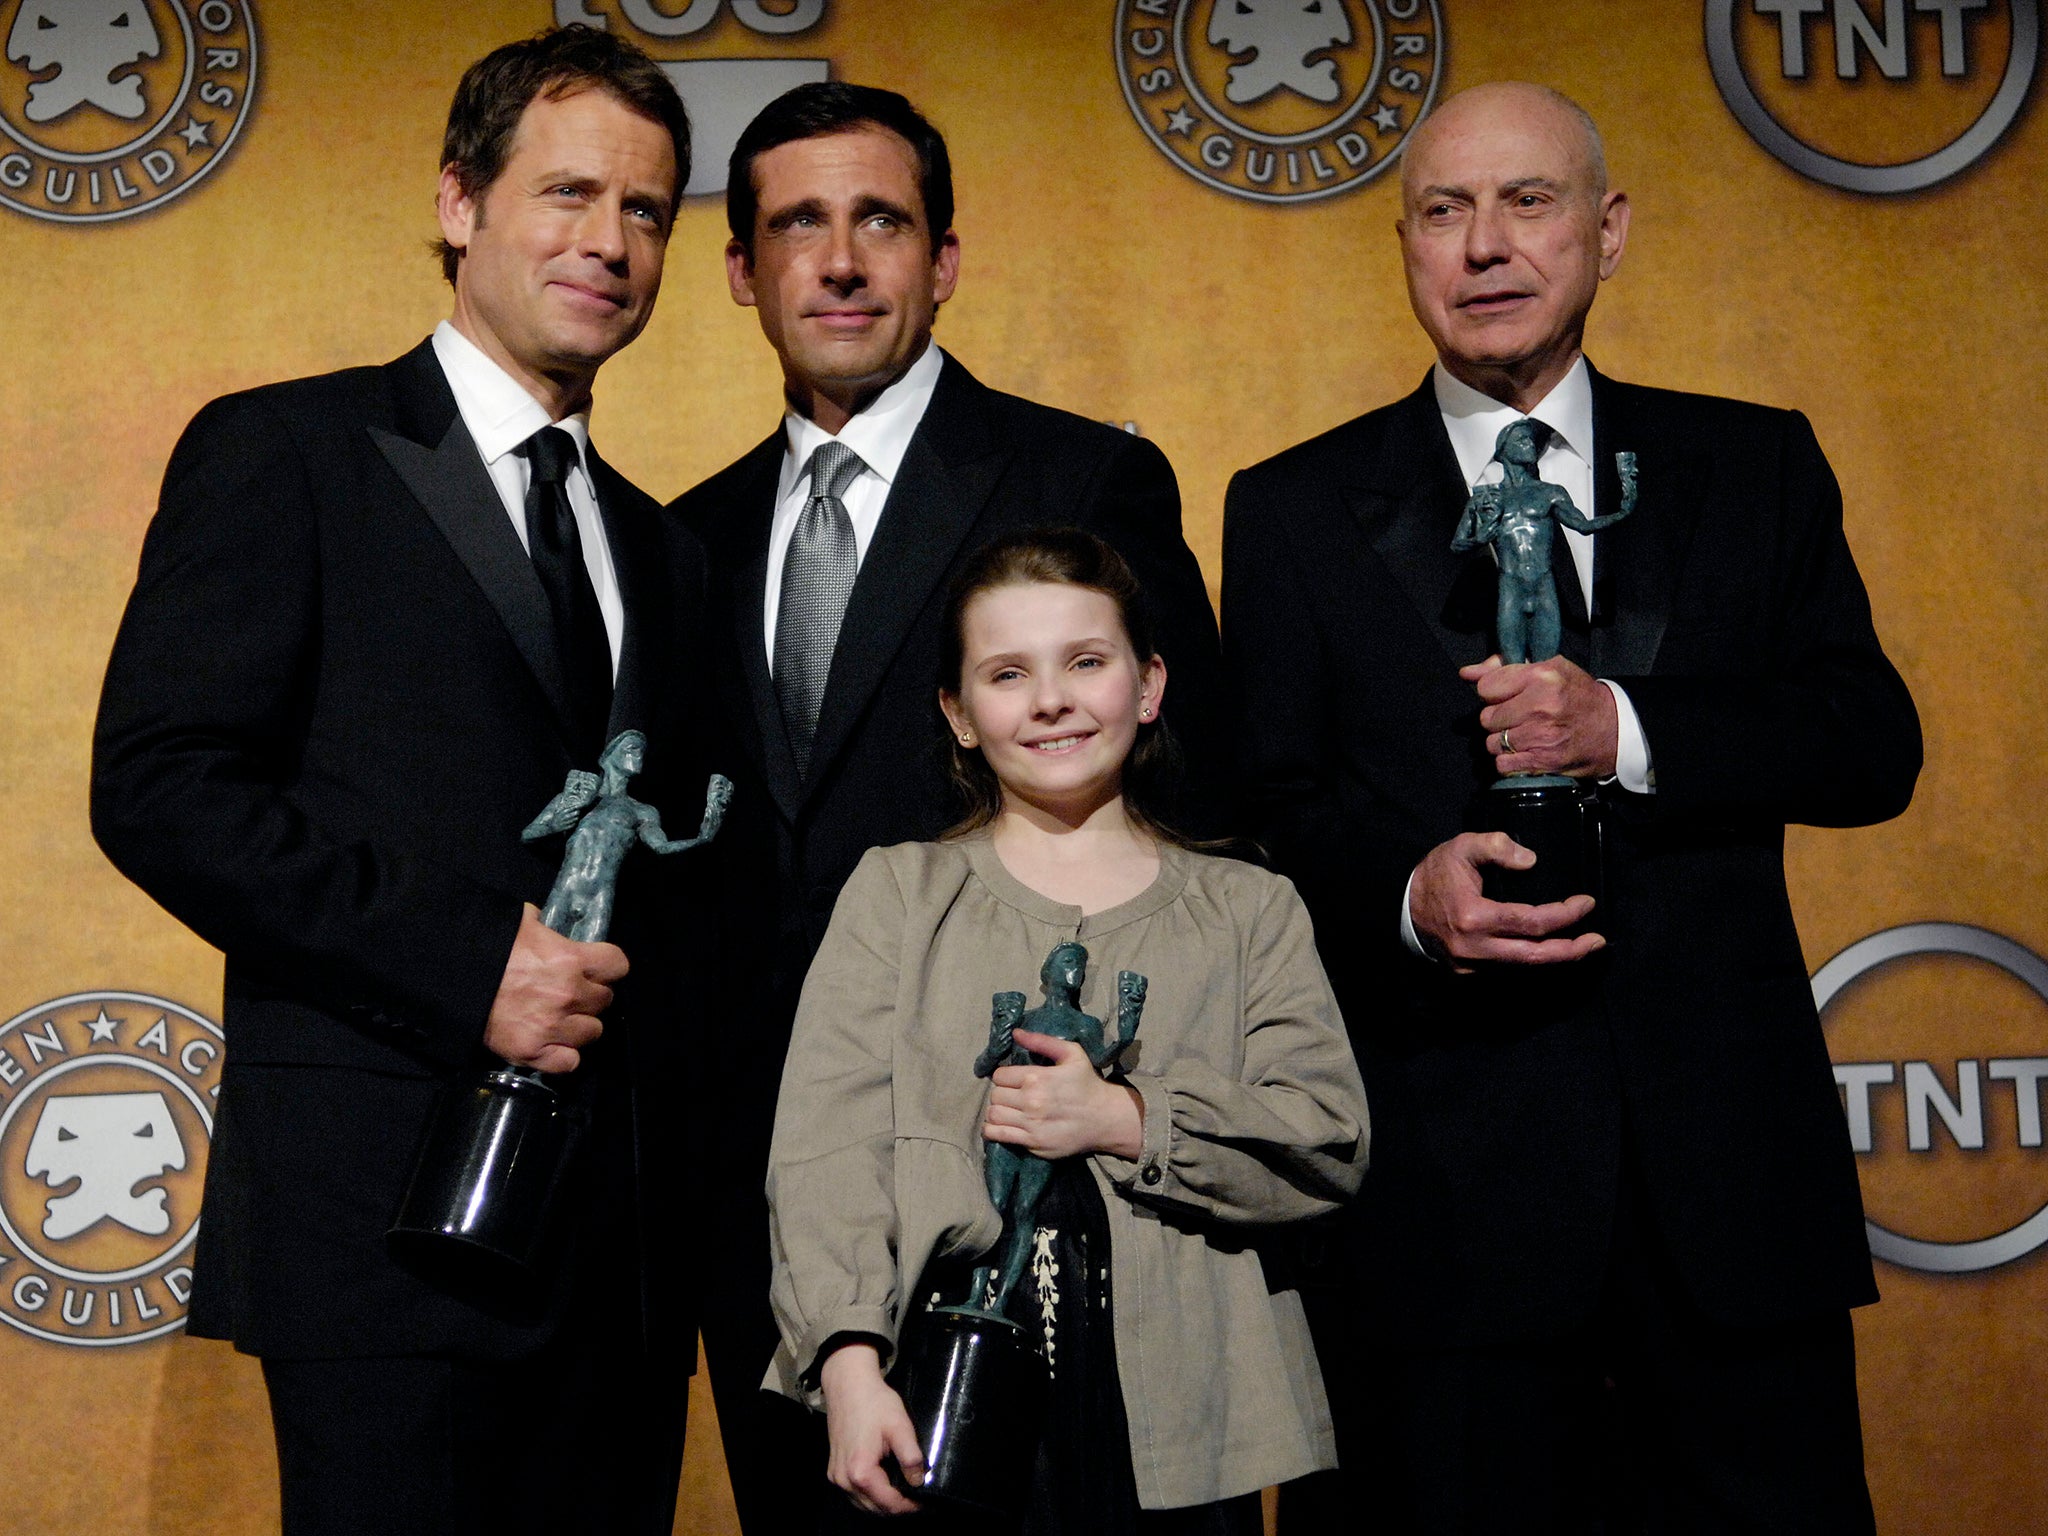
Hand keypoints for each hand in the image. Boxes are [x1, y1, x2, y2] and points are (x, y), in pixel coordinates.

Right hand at [481, 904, 627, 1072]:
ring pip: (592, 1032)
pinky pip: (569, 1062)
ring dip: (580, 1025)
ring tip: (561, 1018)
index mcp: (571, 959)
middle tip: (571, 993)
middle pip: (605, 1000)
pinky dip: (564, 1055)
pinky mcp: (532, 1052)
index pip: (618, 965)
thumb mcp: (521, 921)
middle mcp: (569, 995)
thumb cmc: (488, 945)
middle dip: (591, 995)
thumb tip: (548, 924)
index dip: (608, 967)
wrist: (451, 977)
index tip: (596, 968)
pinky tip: (552, 1044)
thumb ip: (545, 925)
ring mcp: (552, 1027)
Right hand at [819, 1342, 925, 1515]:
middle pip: (875, 1509)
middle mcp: (844, 1480)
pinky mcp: (833, 1470)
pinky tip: (884, 1485)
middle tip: (918, 1499)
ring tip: (904, 1494)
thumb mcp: (900, 1427)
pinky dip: (870, 1496)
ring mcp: (836, 1476)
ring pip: (863, 1504)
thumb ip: (911, 1457)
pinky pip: (854, 1494)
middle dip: (898, 1508)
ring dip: (883, 1504)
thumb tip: (919, 1482)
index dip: (910, 1507)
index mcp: (861, 1471)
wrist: (848, 1385)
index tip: (927, 1503)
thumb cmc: (875, 1402)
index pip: (890, 1504)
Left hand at [984, 1031, 1143, 1159]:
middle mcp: (1030, 1101)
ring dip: (997, 1111)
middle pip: (995, 1096)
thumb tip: (1015, 1033)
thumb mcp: (1071, 1053)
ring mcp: (1031, 1124)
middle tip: (1013, 1096)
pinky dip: (992, 1130)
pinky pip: (998, 1135)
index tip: (1013, 1080)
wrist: (1105, 1117)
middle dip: (1002, 1094)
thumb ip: (1041, 1041)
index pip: (999, 1076)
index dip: (1004, 1077)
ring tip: (1008, 1110)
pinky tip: (998, 1126)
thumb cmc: (1087, 1083)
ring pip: (993, 1115)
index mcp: (1036, 1077)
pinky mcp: (1033, 1142)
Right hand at [1409, 833, 1603, 972]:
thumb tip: (1532, 861)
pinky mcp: (1469, 972)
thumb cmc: (1435, 874)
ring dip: (1555, 956)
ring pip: (1523, 966)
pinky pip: (1508, 967)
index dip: (1564, 915)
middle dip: (1571, 950)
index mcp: (1474, 917)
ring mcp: (1471, 965)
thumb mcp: (1461, 846)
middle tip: (1598, 941)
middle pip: (1534, 956)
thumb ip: (1496, 846)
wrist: (1402, 906)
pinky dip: (1532, 958)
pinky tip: (1548, 947)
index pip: (1531, 921)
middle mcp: (1475, 948)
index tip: (1586, 903)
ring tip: (1581, 944)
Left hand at [1462, 654, 1617, 778]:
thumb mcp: (1550, 669)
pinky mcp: (1542, 761)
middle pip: (1486, 718)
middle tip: (1519, 717)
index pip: (1486, 688)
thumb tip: (1466, 673)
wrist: (1614, 729)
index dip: (1493, 693)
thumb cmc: (1578, 695)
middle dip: (1499, 719)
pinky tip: (1527, 751)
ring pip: (1493, 743)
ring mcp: (1540, 736)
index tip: (1507, 696)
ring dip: (1504, 741)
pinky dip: (1510, 761)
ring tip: (1525, 734)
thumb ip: (1504, 668)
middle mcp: (1540, 706)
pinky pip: (1503, 764)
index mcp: (1542, 676)